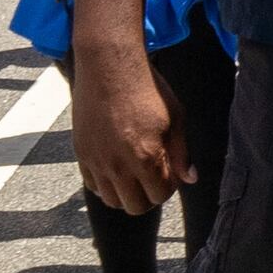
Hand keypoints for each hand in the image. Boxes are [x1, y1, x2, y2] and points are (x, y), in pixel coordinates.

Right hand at [72, 42, 188, 216]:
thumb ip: (182, 153)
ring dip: (127, 193)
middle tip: (154, 176)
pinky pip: (92, 185)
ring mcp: (96, 160)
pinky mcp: (81, 153)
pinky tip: (116, 167)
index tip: (170, 171)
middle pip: (135, 207)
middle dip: (149, 196)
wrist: (109, 66)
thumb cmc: (147, 89)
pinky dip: (106, 184)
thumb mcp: (176, 117)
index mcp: (146, 157)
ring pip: (112, 200)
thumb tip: (191, 178)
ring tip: (135, 172)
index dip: (169, 187)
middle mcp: (118, 164)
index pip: (160, 196)